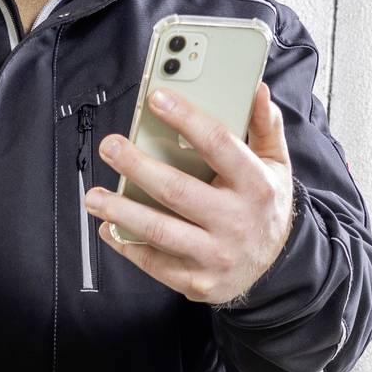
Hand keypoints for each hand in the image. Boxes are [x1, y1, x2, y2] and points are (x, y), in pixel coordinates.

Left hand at [86, 82, 293, 303]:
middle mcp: (236, 221)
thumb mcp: (276, 165)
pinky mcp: (197, 281)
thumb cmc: (264, 206)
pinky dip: (126, 245)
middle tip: (110, 148)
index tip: (156, 99)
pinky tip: (109, 228)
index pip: (218, 145)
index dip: (186, 119)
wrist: (275, 266)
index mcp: (256, 185)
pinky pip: (154, 263)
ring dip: (121, 212)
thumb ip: (265, 127)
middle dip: (137, 167)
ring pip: (159, 230)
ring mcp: (215, 255)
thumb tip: (257, 90)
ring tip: (95, 197)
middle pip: (177, 190)